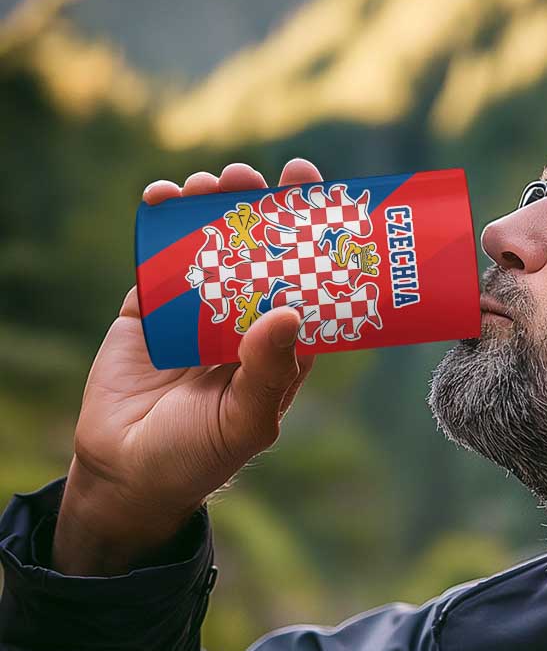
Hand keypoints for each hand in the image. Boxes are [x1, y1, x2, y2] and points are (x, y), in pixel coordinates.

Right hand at [52, 160, 322, 573]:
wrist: (127, 473)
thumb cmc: (200, 456)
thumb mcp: (245, 421)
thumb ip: (269, 371)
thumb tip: (290, 312)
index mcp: (280, 346)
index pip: (305, 283)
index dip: (313, 239)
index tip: (316, 193)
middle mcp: (244, 322)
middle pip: (259, 253)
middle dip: (258, 210)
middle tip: (255, 176)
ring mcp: (196, 312)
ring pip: (210, 247)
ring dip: (211, 208)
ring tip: (211, 183)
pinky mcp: (149, 309)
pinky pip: (157, 259)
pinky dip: (160, 225)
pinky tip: (163, 198)